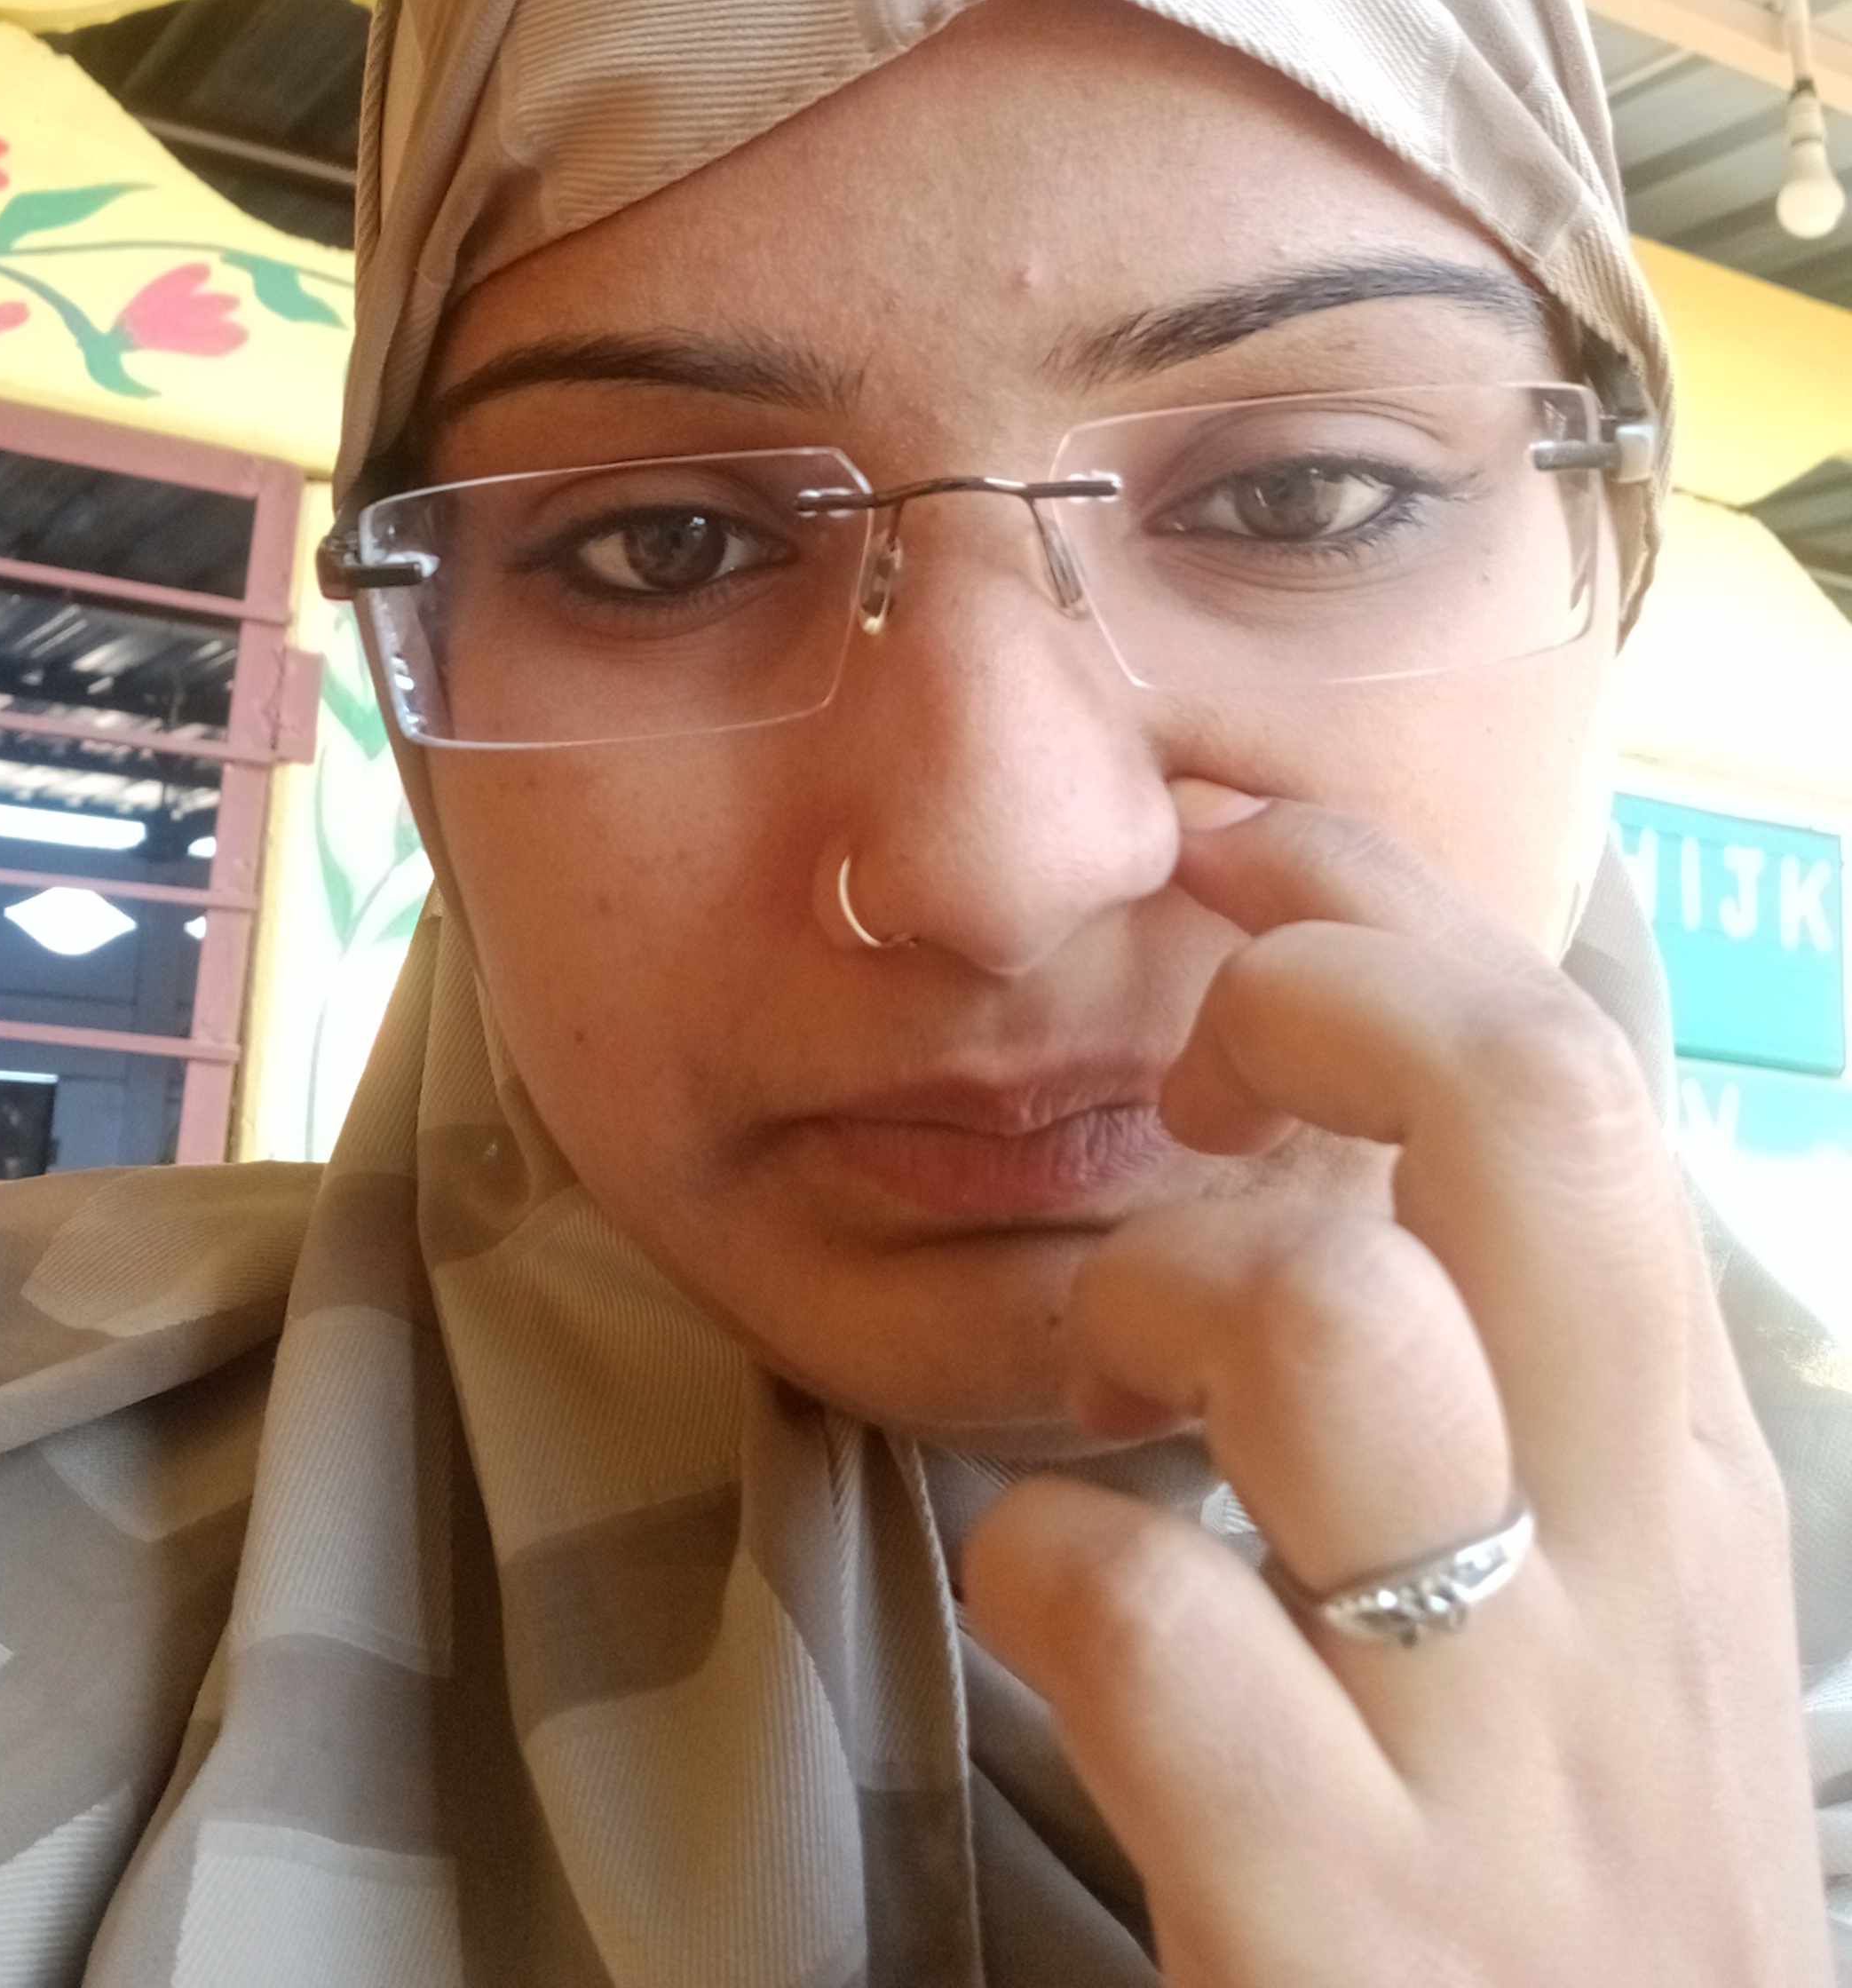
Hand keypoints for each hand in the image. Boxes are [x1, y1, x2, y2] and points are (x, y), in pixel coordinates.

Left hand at [961, 797, 1829, 1986]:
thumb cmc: (1577, 1898)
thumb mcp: (1616, 1619)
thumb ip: (1535, 1400)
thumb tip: (1367, 1148)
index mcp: (1682, 1475)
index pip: (1577, 1076)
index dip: (1387, 907)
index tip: (1239, 848)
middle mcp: (1629, 1573)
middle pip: (1527, 1118)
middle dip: (1325, 991)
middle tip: (1192, 1056)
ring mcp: (1499, 1754)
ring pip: (1325, 1320)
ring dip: (1162, 1284)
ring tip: (1122, 1374)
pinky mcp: (1348, 1928)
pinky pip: (1148, 1617)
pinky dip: (1045, 1560)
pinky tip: (1056, 1603)